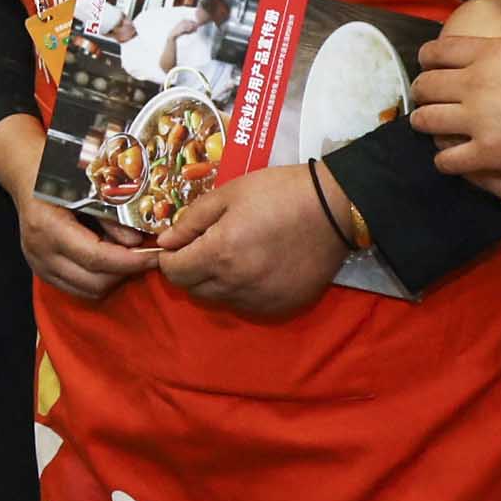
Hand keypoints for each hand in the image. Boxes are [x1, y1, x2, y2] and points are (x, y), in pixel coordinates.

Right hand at [0, 117, 155, 303]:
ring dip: (112, 278)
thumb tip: (136, 241)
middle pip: (94, 281)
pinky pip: (76, 288)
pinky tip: (109, 261)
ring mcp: (38, 263)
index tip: (156, 256)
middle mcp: (40, 250)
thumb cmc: (56, 171)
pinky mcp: (41, 270)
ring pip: (87, 290)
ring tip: (129, 258)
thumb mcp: (86, 185)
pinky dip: (97, 280)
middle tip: (147, 256)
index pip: (96, 258)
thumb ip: (110, 215)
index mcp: (48, 226)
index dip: (131, 261)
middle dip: (125, 272)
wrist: (24, 172)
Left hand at [153, 162, 351, 320]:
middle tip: (205, 246)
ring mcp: (260, 299)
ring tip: (233, 255)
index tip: (178, 244)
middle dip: (190, 269)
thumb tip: (165, 242)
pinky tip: (255, 268)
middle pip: (193, 289)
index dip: (170, 258)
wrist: (335, 208)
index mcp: (219, 254)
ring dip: (214, 282)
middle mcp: (236, 284)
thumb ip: (191, 221)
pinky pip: (247, 305)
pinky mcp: (282, 307)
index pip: (173, 272)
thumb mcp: (228, 194)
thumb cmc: (279, 193)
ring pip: (219, 299)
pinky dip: (241, 291)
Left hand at [409, 33, 500, 181]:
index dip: (428, 59)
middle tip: (427, 100)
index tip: (428, 66)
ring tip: (432, 129)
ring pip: (427, 121)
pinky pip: (448, 160)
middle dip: (423, 93)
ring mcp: (481, 118)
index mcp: (494, 50)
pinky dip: (445, 161)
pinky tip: (452, 161)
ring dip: (427, 125)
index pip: (440, 51)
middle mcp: (478, 81)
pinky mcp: (491, 153)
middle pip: (426, 85)